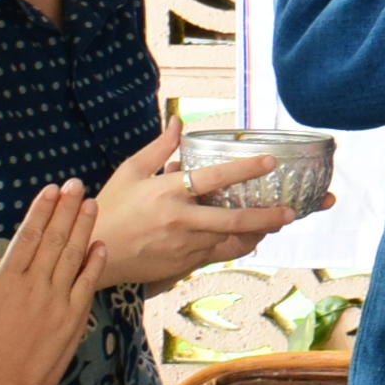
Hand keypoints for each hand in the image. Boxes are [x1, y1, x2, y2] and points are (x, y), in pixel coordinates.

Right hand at [0, 180, 106, 384]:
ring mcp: (57, 301)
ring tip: (91, 204)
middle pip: (54, 239)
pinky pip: (86, 284)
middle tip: (76, 185)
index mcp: (7, 280)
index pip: (27, 236)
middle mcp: (35, 285)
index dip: (40, 210)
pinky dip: (94, 264)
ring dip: (83, 228)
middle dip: (66, 209)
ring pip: (73, 256)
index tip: (50, 190)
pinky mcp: (73, 318)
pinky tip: (100, 245)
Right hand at [92, 127, 309, 284]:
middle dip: (266, 216)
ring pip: (229, 240)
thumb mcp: (130, 171)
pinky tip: (250, 238)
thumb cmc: (111, 207)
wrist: (93, 251)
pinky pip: (218, 255)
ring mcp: (183, 245)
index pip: (213, 178)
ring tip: (277, 223)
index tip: (270, 162)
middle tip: (291, 211)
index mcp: (167, 192)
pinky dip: (236, 246)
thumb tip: (178, 121)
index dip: (245, 169)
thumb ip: (159, 147)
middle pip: (232, 219)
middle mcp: (180, 220)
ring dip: (256, 232)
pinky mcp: (183, 264)